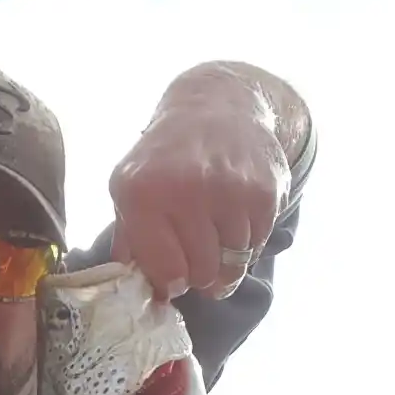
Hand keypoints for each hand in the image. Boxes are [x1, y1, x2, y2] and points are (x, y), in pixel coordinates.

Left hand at [108, 103, 291, 300]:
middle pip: (202, 272)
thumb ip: (129, 240)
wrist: (216, 108)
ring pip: (233, 262)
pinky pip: (257, 245)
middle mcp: (188, 190)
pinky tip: (234, 224)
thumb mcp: (128, 190)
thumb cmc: (163, 160)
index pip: (166, 271)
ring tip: (214, 240)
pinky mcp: (265, 192)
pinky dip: (247, 245)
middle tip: (195, 263)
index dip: (170, 283)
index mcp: (144, 194)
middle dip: (198, 276)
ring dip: (225, 262)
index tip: (173, 279)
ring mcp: (231, 190)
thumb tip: (141, 287)